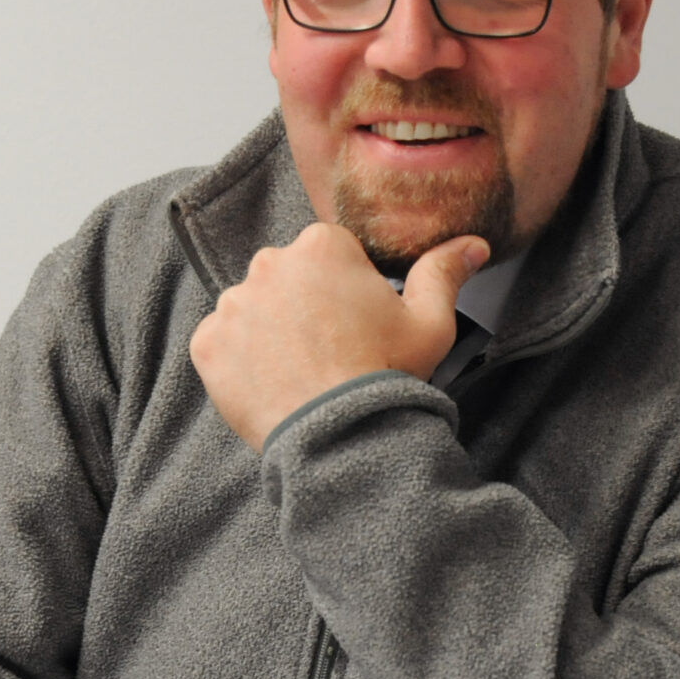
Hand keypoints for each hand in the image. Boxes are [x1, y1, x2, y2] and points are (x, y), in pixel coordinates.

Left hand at [189, 223, 487, 448]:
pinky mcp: (207, 343)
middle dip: (305, 304)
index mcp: (322, 245)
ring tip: (302, 371)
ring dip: (271, 331)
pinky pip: (222, 342)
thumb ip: (444, 273)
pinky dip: (241, 360)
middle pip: (287, 276)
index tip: (358, 324)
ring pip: (253, 308)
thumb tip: (473, 244)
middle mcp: (269, 263)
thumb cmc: (386, 375)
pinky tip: (274, 383)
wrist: (337, 434)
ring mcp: (233, 304)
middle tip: (332, 350)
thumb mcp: (431, 322)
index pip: (330, 254)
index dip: (348, 289)